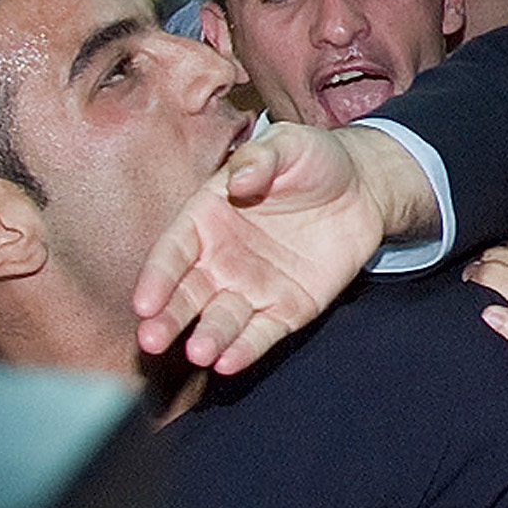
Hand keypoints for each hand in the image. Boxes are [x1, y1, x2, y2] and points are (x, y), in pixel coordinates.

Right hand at [133, 121, 411, 373]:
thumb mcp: (289, 145)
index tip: (143, 302)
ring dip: (208, 337)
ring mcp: (251, 288)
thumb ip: (260, 158)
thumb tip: (238, 181)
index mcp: (207, 218)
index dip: (157, 277)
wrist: (364, 187)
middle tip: (152, 340)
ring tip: (200, 352)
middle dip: (168, 318)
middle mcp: (220, 260)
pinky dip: (245, 349)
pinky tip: (229, 363)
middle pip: (186, 294)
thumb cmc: (315, 160)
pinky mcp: (285, 308)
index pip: (173, 252)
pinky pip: (261, 333)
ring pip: (221, 319)